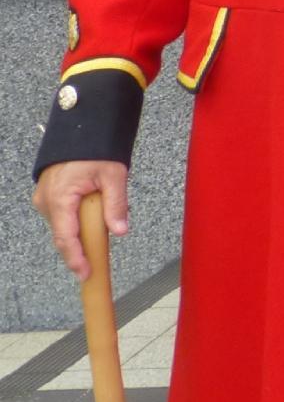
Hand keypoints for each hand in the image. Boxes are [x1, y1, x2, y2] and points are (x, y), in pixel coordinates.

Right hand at [32, 160, 128, 280]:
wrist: (81, 128)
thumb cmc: (96, 148)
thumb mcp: (113, 175)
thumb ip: (116, 204)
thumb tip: (120, 230)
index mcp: (60, 198)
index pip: (66, 238)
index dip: (76, 258)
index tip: (86, 273)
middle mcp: (46, 202)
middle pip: (64, 235)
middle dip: (80, 249)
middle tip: (97, 263)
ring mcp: (44, 199)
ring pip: (63, 226)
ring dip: (80, 233)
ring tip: (100, 233)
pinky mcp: (48, 196)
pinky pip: (62, 216)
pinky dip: (76, 222)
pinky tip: (91, 219)